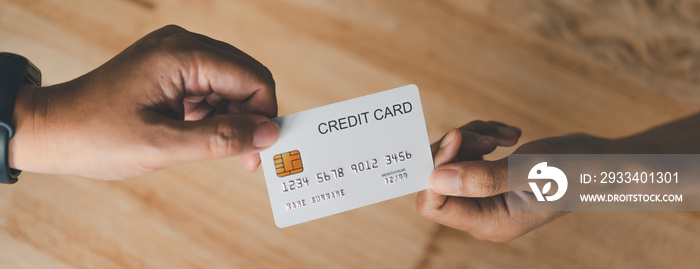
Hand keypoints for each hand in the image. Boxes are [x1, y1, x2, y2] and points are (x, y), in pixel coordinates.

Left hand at [9, 25, 278, 179]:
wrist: (51, 130)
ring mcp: (176, 55)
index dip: (264, 116)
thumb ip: (222, 138)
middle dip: (252, 118)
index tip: (257, 153)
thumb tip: (270, 133)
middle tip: (245, 157)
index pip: (252, 78)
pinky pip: (210, 88)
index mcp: (183, 54)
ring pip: (231, 84)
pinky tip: (198, 135)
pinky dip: (214, 114)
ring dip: (233, 118)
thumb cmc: (97, 135)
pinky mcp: (170, 69)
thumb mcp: (164, 145)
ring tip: (215, 149)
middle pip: (245, 78)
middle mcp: (184, 45)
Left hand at [416, 121, 613, 241]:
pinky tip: (510, 134)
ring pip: (450, 160)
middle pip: (436, 180)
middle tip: (488, 137)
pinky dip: (483, 135)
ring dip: (472, 137)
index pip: (434, 205)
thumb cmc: (576, 170)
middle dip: (455, 150)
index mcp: (488, 223)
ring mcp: (483, 196)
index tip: (457, 136)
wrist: (602, 162)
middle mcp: (480, 214)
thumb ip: (484, 179)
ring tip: (505, 135)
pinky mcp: (488, 177)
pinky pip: (466, 151)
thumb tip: (435, 178)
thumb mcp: (531, 172)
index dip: (436, 168)